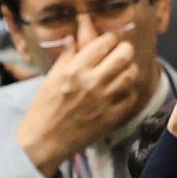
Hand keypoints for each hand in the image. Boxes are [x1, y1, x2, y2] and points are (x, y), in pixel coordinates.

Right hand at [15, 33, 141, 177]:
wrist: (45, 140)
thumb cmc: (45, 107)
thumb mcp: (51, 76)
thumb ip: (67, 56)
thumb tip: (76, 37)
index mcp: (75, 69)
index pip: (104, 43)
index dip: (111, 38)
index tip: (110, 40)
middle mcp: (92, 82)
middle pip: (124, 55)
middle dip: (125, 49)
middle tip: (122, 51)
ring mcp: (104, 100)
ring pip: (131, 74)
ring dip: (130, 68)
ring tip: (124, 69)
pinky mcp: (111, 117)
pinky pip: (131, 97)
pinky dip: (130, 90)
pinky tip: (123, 89)